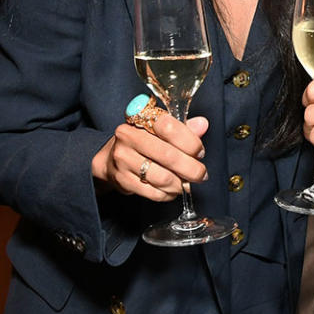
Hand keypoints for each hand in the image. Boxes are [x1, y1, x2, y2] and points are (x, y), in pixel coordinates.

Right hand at [91, 113, 208, 200]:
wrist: (110, 160)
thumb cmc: (143, 142)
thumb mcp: (160, 130)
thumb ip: (183, 128)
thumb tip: (202, 124)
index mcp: (140, 119)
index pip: (169, 127)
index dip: (190, 141)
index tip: (200, 152)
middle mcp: (128, 137)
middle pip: (168, 155)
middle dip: (191, 168)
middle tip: (201, 174)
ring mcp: (123, 160)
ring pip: (162, 177)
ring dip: (180, 184)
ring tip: (187, 184)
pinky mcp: (122, 180)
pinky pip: (153, 192)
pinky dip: (168, 194)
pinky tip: (172, 190)